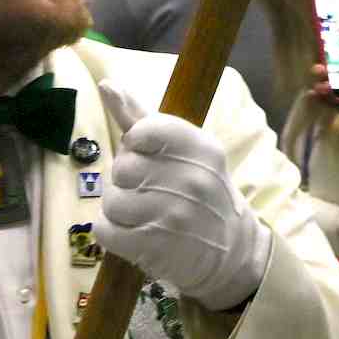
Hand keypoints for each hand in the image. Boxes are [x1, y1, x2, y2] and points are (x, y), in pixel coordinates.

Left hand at [93, 81, 270, 311]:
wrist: (234, 253)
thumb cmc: (202, 192)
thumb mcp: (185, 150)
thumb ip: (141, 118)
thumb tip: (106, 84)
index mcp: (200, 147)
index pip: (140, 132)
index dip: (136, 146)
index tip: (153, 159)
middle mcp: (191, 179)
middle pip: (120, 167)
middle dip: (129, 181)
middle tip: (154, 192)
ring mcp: (174, 215)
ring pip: (111, 200)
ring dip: (121, 210)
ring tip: (147, 216)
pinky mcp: (155, 248)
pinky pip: (105, 230)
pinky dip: (114, 234)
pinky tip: (136, 234)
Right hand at [315, 24, 338, 154]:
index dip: (338, 48)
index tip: (328, 40)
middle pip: (335, 70)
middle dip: (325, 66)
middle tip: (320, 65)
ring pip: (330, 85)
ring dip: (321, 81)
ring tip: (320, 80)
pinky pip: (330, 102)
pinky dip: (320, 98)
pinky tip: (314, 93)